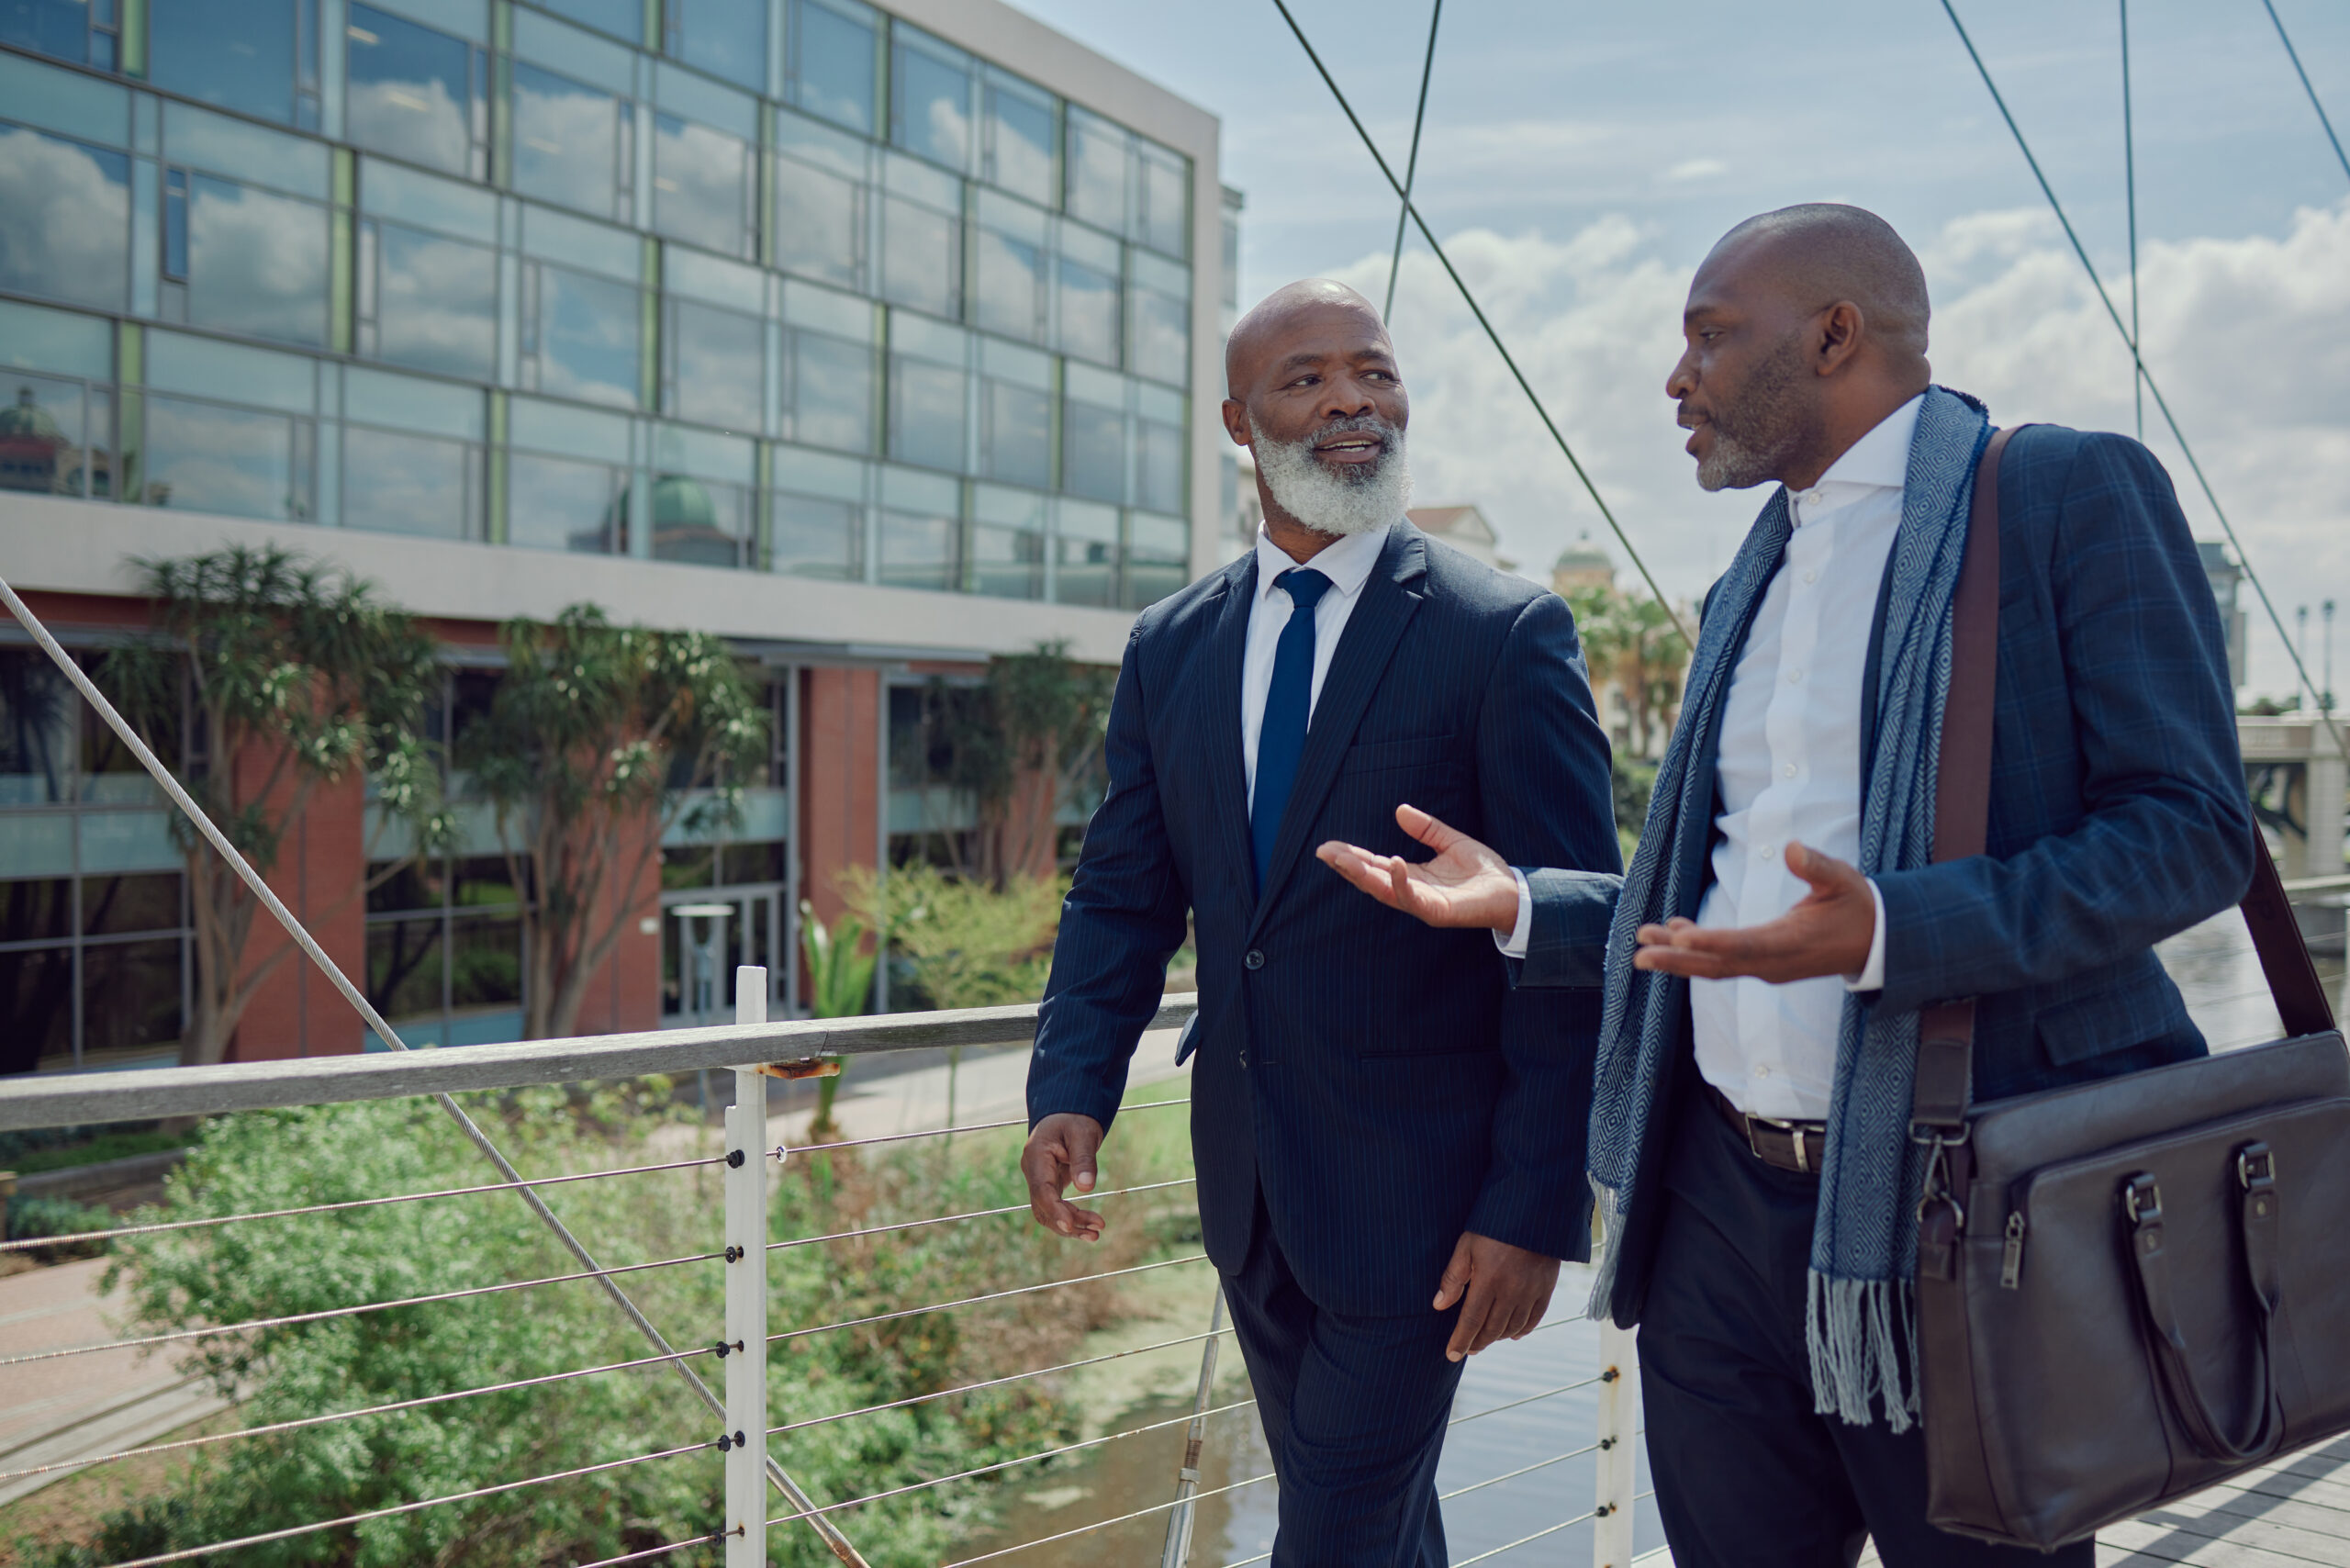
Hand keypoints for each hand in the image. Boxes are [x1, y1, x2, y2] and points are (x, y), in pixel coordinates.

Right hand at [1021, 1114, 1106, 1240]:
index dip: (1055, 1210)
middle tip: (1098, 1228)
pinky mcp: (1049, 1186)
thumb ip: (1084, 1158)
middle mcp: (1033, 1171)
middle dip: (1069, 1221)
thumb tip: (1086, 1188)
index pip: (1042, 1190)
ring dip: (1071, 1225)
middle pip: (1044, 1206)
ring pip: (1048, 1212)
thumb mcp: (1083, 1133)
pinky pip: (1055, 1208)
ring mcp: (1039, 1180)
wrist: (1067, 1115)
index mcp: (1036, 1155)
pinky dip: (1071, 1219)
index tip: (1070, 1226)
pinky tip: (1089, 1229)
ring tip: (1096, 1233)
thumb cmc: (1075, 1119)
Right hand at [1317, 804, 1520, 934]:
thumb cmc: (1484, 871)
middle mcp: (1412, 891)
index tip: (1329, 846)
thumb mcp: (1451, 841)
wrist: (1513, 892)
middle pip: (1371, 879)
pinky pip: (1413, 898)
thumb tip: (1399, 809)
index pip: (1374, 865)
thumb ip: (1426, 828)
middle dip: (1346, 867)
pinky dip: (1400, 881)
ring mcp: (1422, 903)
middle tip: (1323, 852)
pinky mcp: (1437, 911)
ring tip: (1344, 859)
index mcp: (1413, 875)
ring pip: (1384, 891)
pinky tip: (1393, 862)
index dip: (1352, 856)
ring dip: (1363, 876)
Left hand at [1433, 1232, 1560, 1361]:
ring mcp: (1531, 1292)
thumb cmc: (1494, 1225)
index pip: (1471, 1321)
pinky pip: (1534, 1319)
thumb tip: (1439, 1305)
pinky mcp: (1546, 1289)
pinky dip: (1521, 1331)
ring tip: (1485, 1340)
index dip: (1460, 1341)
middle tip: (1467, 1349)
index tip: (1451, 1355)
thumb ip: (1454, 1277)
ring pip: (1512, 1328)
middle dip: (1477, 1343)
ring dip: (1497, 1338)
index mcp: (1488, 1281)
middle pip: (1491, 1329)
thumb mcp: (1467, 1244)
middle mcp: (1511, 1292)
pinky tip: (1511, 1334)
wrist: (1535, 1210)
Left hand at [1633, 840, 1873, 982]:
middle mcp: (1774, 963)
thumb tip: (1792, 847)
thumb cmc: (1857, 907)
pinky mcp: (1764, 964)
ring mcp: (1767, 968)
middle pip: (1718, 964)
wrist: (1875, 943)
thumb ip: (1818, 866)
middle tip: (1639, 952)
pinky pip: (1724, 961)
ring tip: (1642, 943)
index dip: (1711, 942)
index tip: (1679, 937)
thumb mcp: (1844, 881)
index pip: (1745, 945)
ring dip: (1678, 957)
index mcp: (1793, 943)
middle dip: (1677, 959)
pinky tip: (1674, 931)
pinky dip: (1697, 950)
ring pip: (1715, 966)